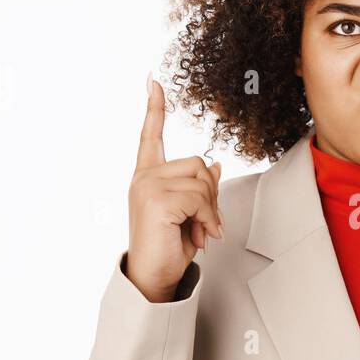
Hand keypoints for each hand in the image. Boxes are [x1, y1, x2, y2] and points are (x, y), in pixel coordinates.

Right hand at [125, 74, 223, 300]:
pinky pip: (200, 198)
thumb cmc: (169, 247)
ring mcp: (147, 186)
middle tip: (205, 224)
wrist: (154, 278)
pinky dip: (207, 218)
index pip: (151, 136)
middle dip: (210, 195)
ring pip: (201, 180)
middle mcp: (143, 177)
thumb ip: (198, 187)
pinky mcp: (156, 200)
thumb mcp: (190, 213)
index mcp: (148, 176)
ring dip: (210, 210)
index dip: (154, 108)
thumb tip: (215, 166)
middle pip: (197, 163)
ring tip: (200, 232)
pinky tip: (199, 236)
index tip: (153, 81)